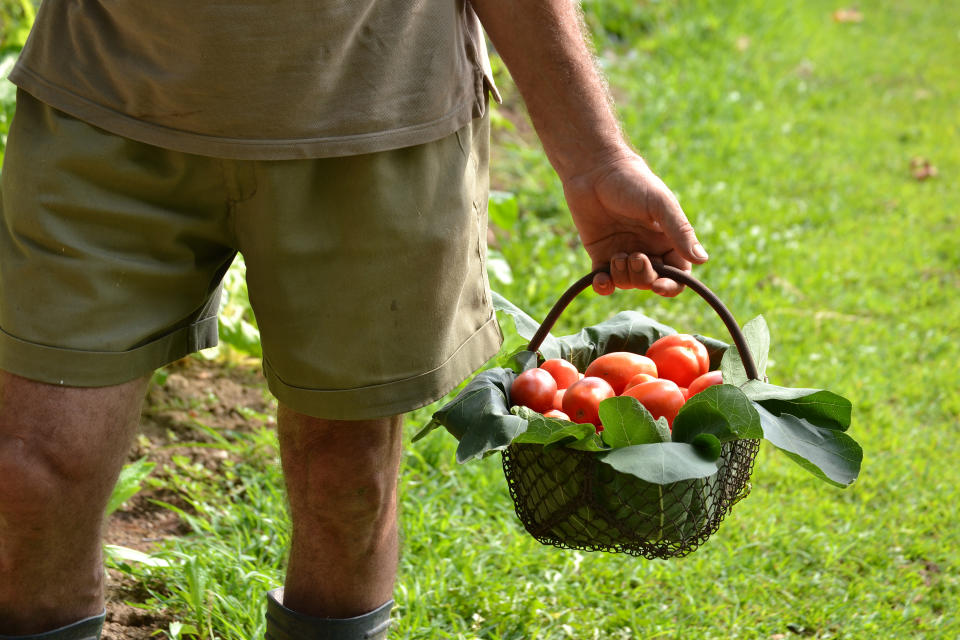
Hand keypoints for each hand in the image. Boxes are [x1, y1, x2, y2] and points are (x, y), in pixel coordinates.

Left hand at [562, 149, 707, 296]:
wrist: (594, 169)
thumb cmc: (632, 182)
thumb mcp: (660, 204)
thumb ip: (680, 231)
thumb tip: (702, 260)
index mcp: (667, 239)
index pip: (677, 273)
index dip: (670, 285)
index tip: (658, 286)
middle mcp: (648, 249)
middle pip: (652, 282)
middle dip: (643, 277)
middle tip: (634, 257)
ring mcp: (623, 253)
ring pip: (628, 283)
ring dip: (623, 277)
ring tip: (617, 256)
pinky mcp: (600, 254)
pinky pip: (604, 281)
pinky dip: (603, 286)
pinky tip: (601, 280)